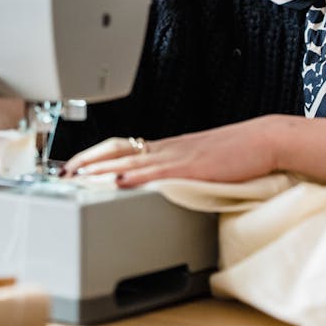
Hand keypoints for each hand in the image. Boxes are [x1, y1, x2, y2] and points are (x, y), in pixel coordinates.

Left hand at [62, 116, 277, 186]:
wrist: (264, 140)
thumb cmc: (236, 153)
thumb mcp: (198, 160)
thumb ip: (176, 169)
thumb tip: (156, 184)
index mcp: (166, 147)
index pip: (120, 146)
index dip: (93, 155)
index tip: (73, 164)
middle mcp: (166, 148)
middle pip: (115, 148)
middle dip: (86, 160)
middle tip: (62, 172)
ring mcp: (177, 156)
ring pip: (129, 158)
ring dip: (100, 168)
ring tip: (77, 177)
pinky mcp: (192, 167)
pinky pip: (156, 171)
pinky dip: (133, 176)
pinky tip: (116, 181)